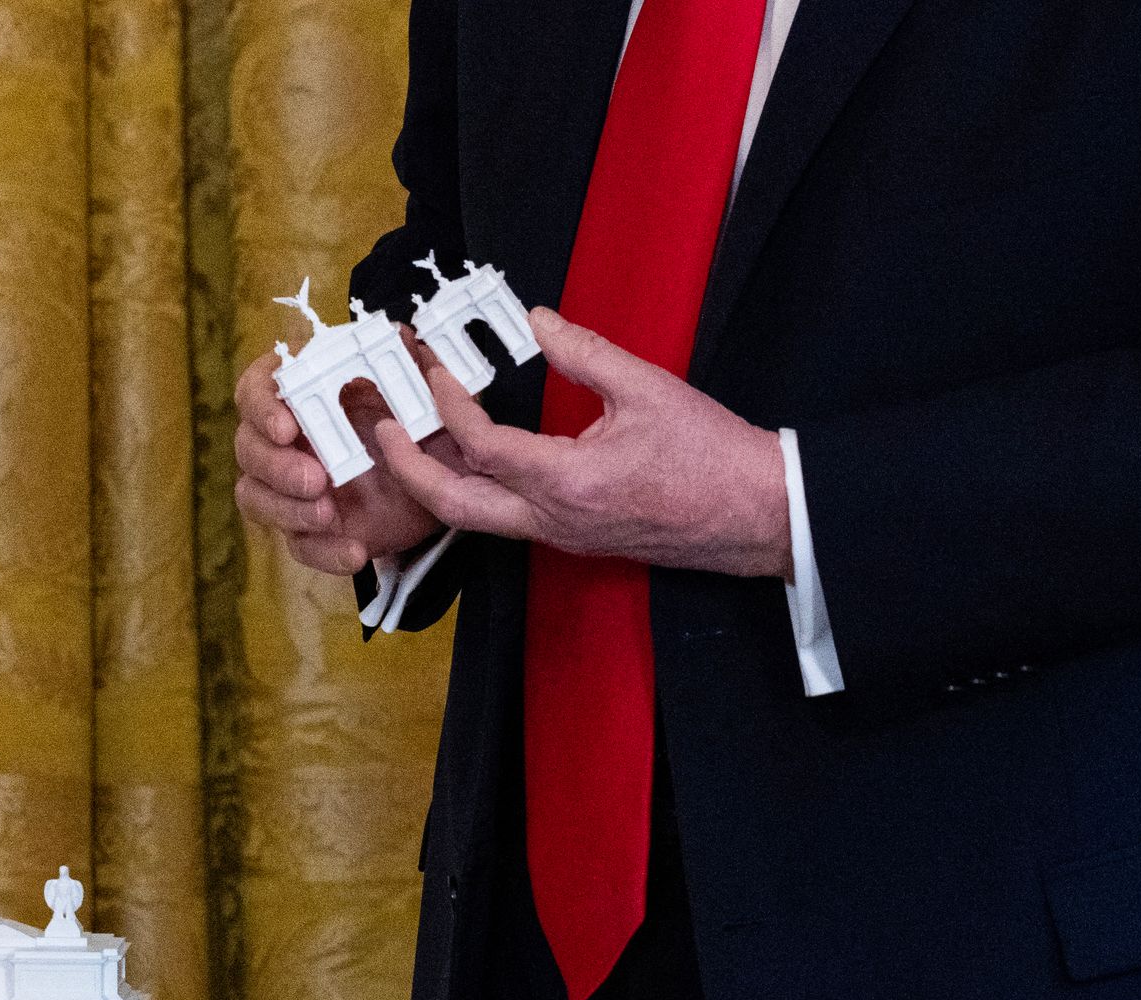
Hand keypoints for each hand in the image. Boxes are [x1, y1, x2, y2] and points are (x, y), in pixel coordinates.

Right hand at [233, 339, 451, 576]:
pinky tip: (354, 552)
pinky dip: (322, 552)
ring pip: (256, 498)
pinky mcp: (310, 528)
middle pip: (248, 449)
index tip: (286, 426)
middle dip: (276, 466)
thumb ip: (412, 363)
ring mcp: (291, 486)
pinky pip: (298, 545)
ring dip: (287, 509)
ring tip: (329, 514)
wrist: (446, 481)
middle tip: (316, 478)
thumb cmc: (422, 424)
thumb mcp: (427, 393)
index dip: (262, 407)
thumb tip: (404, 335)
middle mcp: (285, 439)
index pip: (256, 390)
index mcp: (302, 392)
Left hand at [374, 307, 792, 579]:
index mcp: (571, 482)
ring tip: (410, 441)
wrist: (760, 516)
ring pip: (475, 521)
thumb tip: (537, 318)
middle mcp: (556, 520)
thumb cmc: (714, 458)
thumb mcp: (649, 389)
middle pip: (453, 506)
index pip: (482, 445)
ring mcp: (563, 537)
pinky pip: (506, 521)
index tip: (433, 368)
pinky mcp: (574, 540)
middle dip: (406, 467)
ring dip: (435, 483)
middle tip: (381, 428)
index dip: (448, 403)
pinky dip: (474, 492)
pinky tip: (466, 460)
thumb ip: (584, 352)